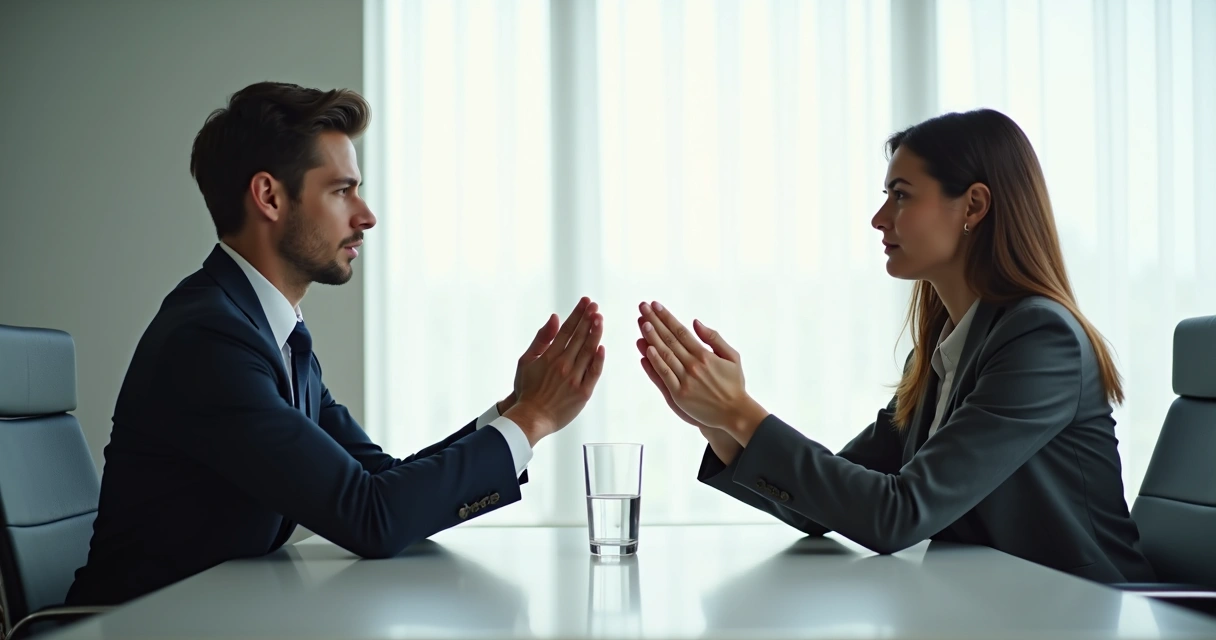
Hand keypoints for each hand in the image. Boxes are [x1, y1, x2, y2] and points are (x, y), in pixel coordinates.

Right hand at [504, 297, 605, 445]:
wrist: (530, 418)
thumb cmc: (527, 390)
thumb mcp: (526, 360)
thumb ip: (541, 339)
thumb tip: (554, 318)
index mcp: (550, 356)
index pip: (567, 330)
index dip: (577, 314)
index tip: (586, 302)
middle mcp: (563, 365)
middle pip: (579, 337)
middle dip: (588, 319)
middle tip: (595, 305)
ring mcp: (574, 378)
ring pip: (588, 351)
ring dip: (595, 333)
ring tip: (600, 318)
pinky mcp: (583, 392)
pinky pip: (593, 372)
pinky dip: (599, 359)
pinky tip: (602, 347)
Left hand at [636, 301, 768, 444]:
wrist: (734, 413)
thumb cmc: (734, 384)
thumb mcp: (732, 357)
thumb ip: (714, 339)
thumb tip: (695, 322)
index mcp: (705, 355)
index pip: (681, 331)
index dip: (667, 317)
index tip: (656, 306)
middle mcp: (693, 365)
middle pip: (669, 340)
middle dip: (655, 322)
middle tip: (643, 307)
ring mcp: (685, 380)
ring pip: (664, 355)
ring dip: (651, 338)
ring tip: (642, 323)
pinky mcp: (678, 395)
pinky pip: (663, 376)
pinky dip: (654, 362)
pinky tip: (646, 350)